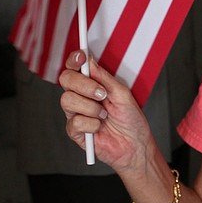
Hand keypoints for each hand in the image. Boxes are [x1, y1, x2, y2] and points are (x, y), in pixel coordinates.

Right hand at [58, 50, 152, 174]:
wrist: (135, 145)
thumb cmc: (131, 120)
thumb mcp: (123, 94)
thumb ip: (105, 78)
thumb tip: (90, 60)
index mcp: (91, 84)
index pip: (75, 67)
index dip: (75, 59)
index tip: (82, 57)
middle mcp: (81, 96)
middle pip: (66, 79)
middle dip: (84, 85)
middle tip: (102, 94)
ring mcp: (76, 113)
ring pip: (67, 100)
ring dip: (91, 107)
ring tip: (104, 115)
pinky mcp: (75, 130)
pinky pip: (75, 121)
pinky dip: (91, 124)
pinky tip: (99, 127)